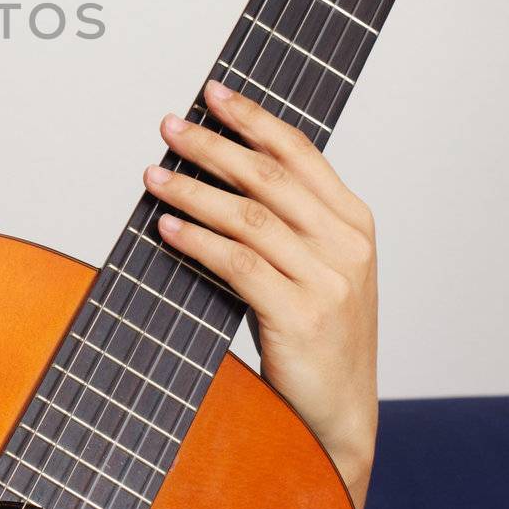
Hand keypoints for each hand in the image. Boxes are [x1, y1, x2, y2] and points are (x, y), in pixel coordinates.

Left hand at [145, 78, 378, 508]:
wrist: (337, 415)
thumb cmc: (319, 336)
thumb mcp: (318, 268)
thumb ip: (289, 221)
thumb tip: (220, 169)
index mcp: (355, 223)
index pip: (300, 152)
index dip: (253, 118)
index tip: (213, 93)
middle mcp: (347, 245)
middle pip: (268, 177)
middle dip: (212, 145)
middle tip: (168, 127)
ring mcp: (328, 282)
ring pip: (249, 217)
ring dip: (193, 191)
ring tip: (153, 176)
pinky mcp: (301, 316)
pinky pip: (238, 264)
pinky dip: (197, 241)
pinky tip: (166, 228)